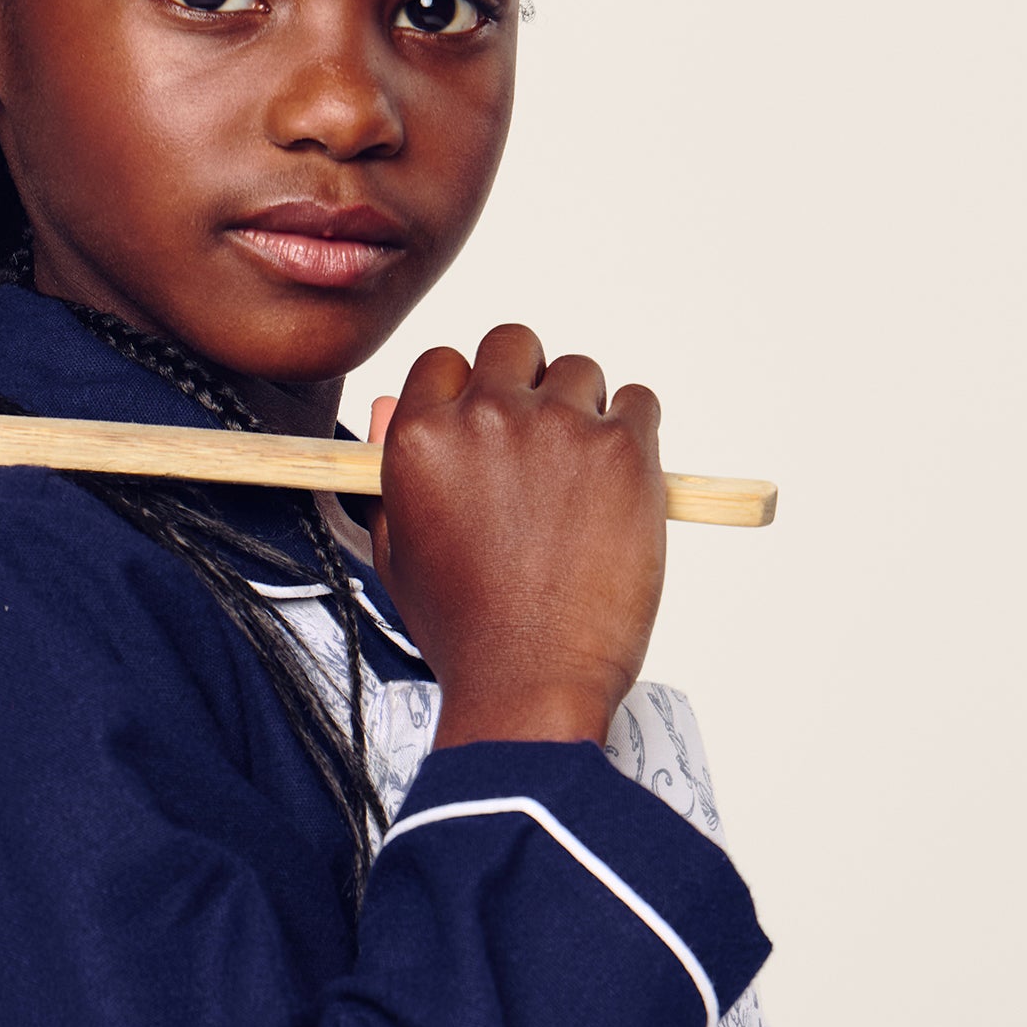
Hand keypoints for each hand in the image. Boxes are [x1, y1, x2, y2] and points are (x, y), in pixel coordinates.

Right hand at [362, 324, 664, 748]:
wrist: (530, 682)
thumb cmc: (466, 631)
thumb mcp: (399, 553)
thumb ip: (388, 472)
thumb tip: (388, 408)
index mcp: (422, 437)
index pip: (447, 361)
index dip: (471, 392)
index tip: (490, 430)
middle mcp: (486, 417)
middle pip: (514, 344)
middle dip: (528, 383)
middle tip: (542, 447)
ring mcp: (558, 427)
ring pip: (581, 371)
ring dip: (584, 412)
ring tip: (581, 483)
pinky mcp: (622, 449)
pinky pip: (639, 401)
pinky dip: (634, 433)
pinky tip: (617, 486)